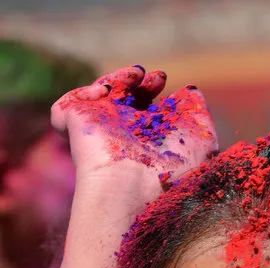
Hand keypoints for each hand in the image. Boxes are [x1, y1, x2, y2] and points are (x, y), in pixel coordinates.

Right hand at [51, 65, 217, 203]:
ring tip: (135, 75)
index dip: (153, 88)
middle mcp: (123, 138)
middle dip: (136, 79)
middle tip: (156, 78)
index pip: (145, 110)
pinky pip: (66, 107)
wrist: (137, 188)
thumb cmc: (174, 170)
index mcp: (150, 142)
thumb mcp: (201, 139)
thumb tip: (190, 90)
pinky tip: (103, 92)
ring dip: (115, 78)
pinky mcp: (76, 128)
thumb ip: (197, 112)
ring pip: (96, 98)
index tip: (163, 80)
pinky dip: (81, 93)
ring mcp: (99, 132)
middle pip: (122, 100)